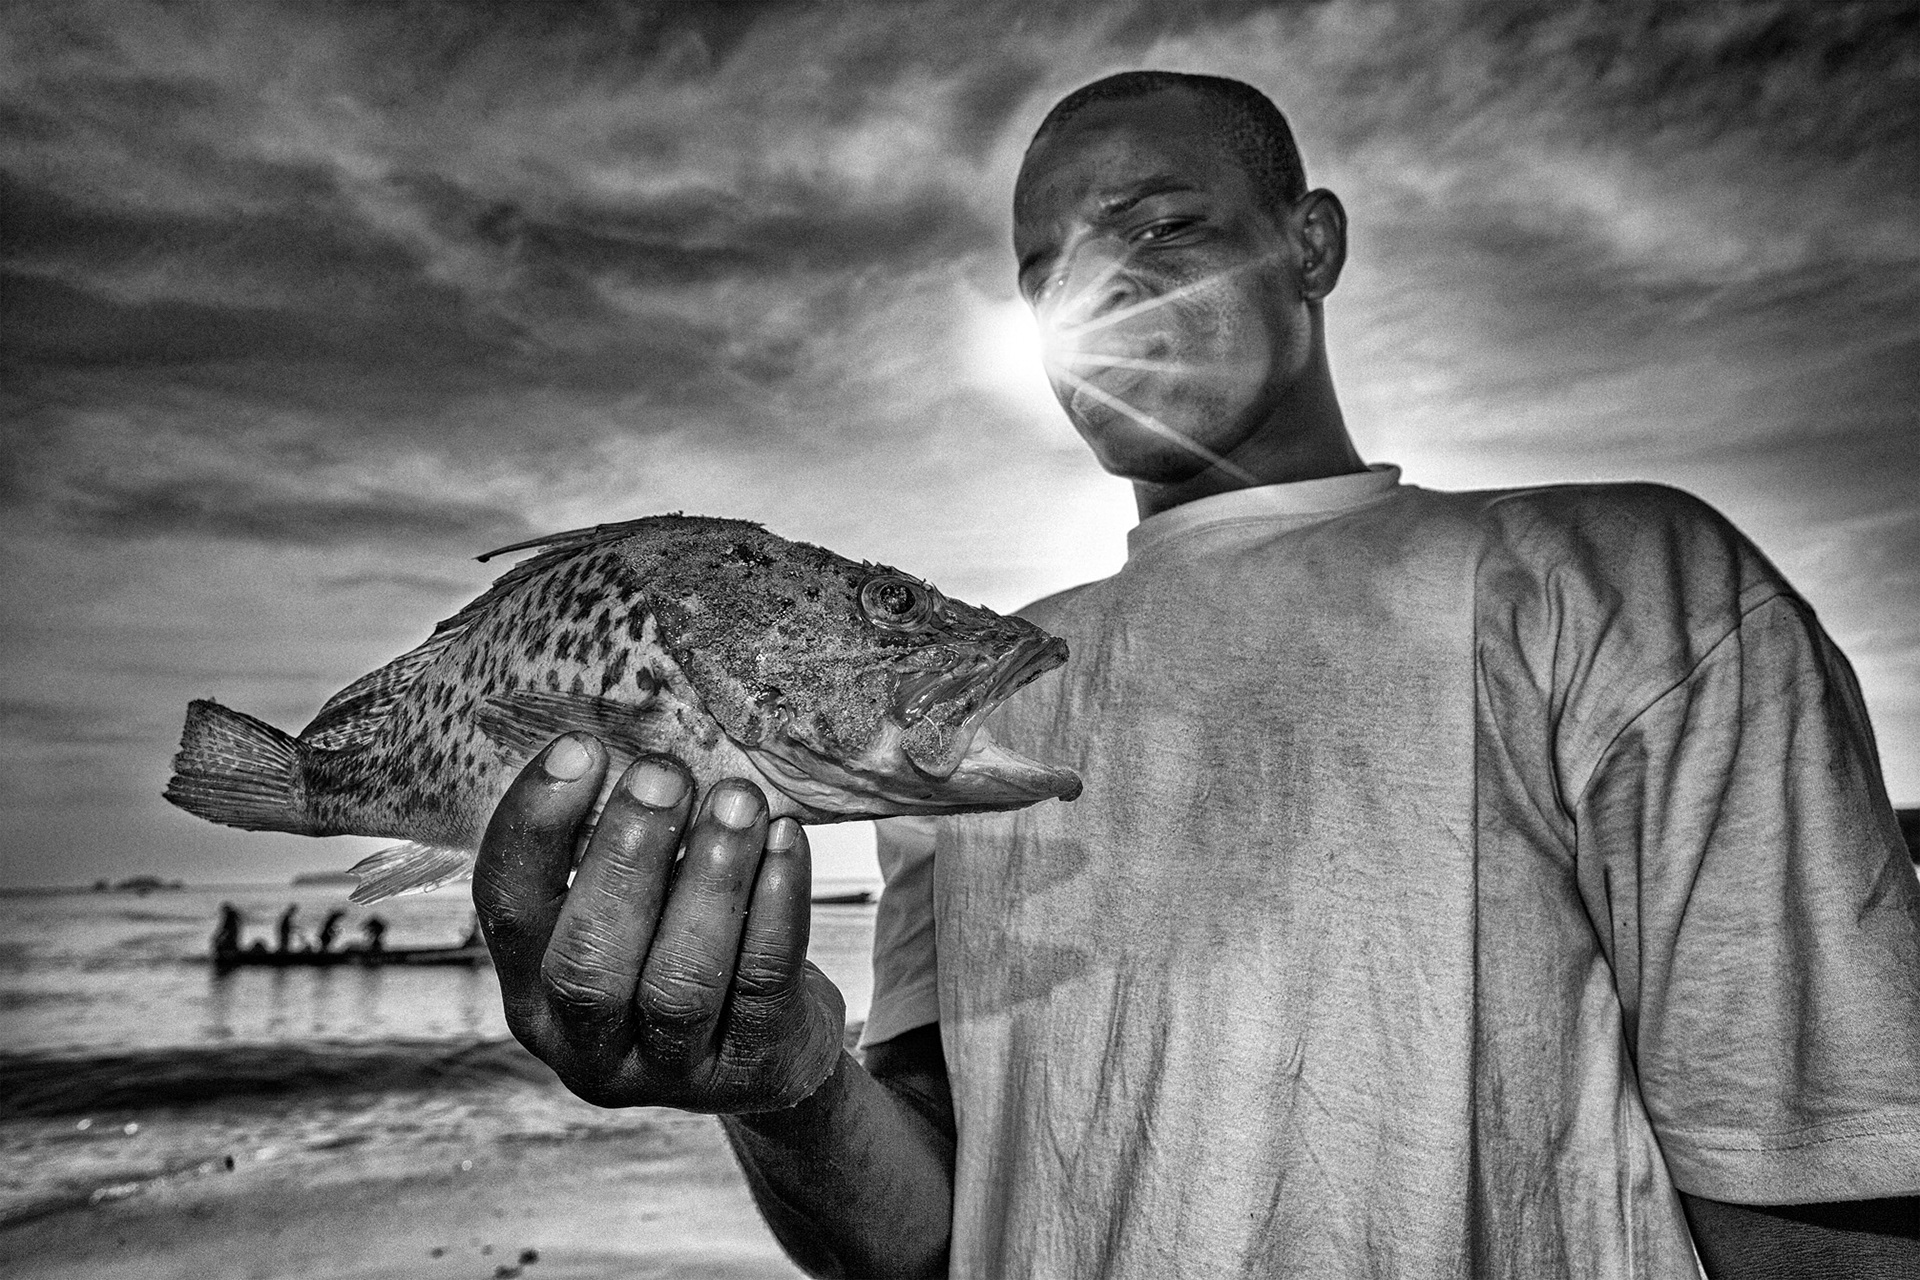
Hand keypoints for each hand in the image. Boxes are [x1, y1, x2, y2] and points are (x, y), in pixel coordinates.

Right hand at [473, 733, 845, 1113]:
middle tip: (664, 770)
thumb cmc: (674, 947)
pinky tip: (786, 841)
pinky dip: (776, 906)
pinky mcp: (748, 1070)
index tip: (580, 748)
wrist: (764, 1059)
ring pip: (680, 981)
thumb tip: (628, 721)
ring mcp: (666, 1071)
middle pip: (587, 962)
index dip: (536, 827)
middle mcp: (582, 1044)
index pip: (505, 909)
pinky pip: (763, 984)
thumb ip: (609, 844)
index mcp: (527, 989)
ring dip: (710, 879)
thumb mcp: (625, 911)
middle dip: (625, 857)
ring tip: (739, 799)